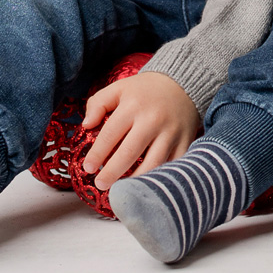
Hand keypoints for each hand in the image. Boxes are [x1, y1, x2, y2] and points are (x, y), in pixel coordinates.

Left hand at [80, 70, 200, 189]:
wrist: (183, 83)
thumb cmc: (145, 90)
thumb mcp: (119, 88)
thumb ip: (98, 104)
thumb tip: (86, 125)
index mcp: (133, 106)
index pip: (110, 134)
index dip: (97, 154)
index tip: (87, 168)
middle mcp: (153, 120)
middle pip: (129, 153)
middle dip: (112, 173)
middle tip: (100, 184)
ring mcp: (172, 132)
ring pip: (152, 164)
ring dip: (135, 181)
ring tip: (122, 189)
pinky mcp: (185, 142)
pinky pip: (172, 166)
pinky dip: (159, 179)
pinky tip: (146, 185)